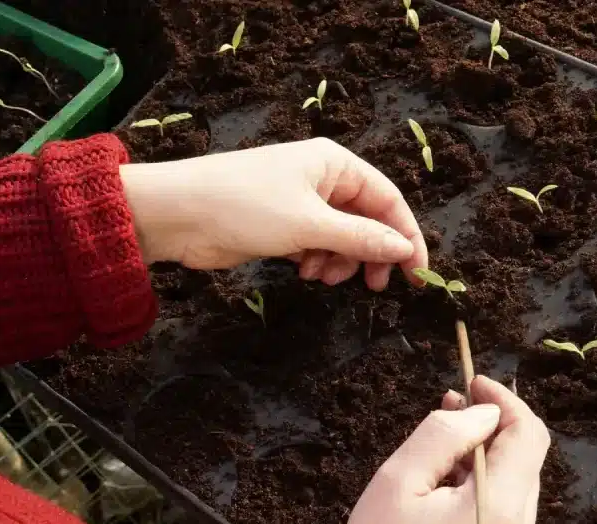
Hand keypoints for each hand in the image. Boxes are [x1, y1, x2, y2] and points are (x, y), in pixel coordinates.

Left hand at [120, 138, 427, 289]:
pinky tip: (303, 272)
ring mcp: (298, 203)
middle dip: (370, 253)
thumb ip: (360, 239)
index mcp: (334, 164)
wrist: (179, 214)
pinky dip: (316, 261)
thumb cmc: (245, 206)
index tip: (417, 274)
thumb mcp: (310, 224)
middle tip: (372, 286)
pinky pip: (314, 246)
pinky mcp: (279, 226)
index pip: (387, 199)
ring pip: (339, 237)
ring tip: (322, 277)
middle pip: (365, 220)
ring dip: (339, 261)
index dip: (405, 236)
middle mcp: (320, 179)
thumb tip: (404, 249)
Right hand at [310, 376, 548, 523]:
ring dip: (484, 457)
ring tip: (437, 445)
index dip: (502, 401)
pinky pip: (502, 516)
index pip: (528, 435)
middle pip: (525, 461)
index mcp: (502, 508)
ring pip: (514, 488)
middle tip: (448, 403)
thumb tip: (480, 412)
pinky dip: (481, 489)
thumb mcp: (398, 481)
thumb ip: (443, 435)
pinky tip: (443, 485)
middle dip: (491, 427)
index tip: (469, 380)